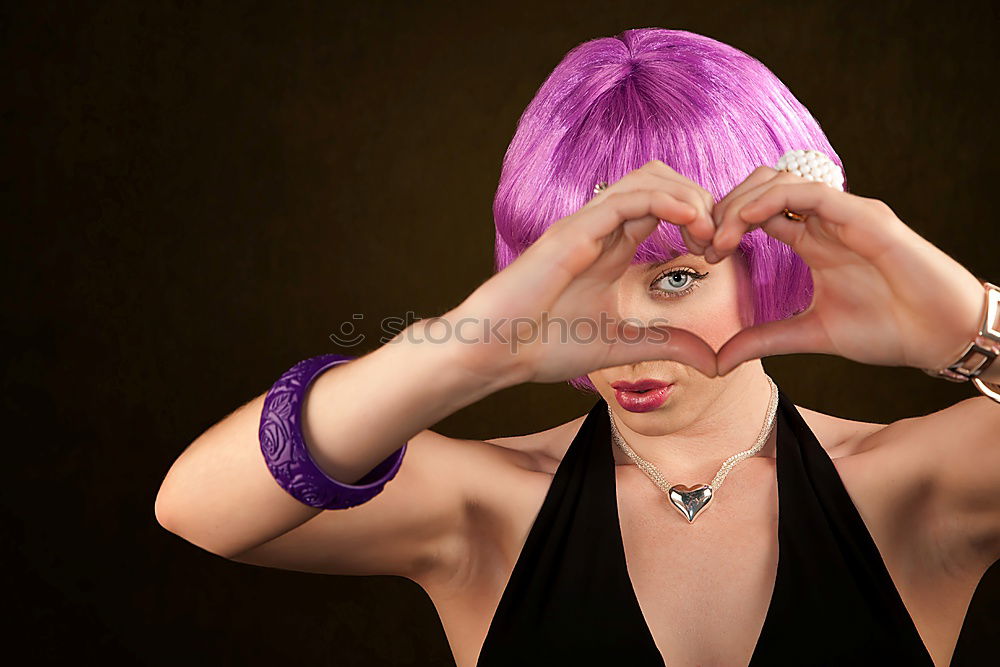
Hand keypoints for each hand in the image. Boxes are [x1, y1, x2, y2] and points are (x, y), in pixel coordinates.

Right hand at [443, 160, 720, 384]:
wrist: (495, 351)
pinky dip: (666, 200)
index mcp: (611, 248)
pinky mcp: (574, 231)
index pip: (665, 207)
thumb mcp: (622, 346)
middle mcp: (601, 228)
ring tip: (708, 231)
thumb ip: (666, 345)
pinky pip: (627, 198)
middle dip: (701, 201)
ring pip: (648, 179)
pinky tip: (690, 221)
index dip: (700, 220)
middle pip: (662, 181)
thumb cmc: (542, 346)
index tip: (718, 255)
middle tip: (719, 241)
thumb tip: (714, 361)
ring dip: (688, 196)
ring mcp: (587, 225)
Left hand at [706, 166, 986, 375]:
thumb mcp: (810, 334)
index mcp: (812, 239)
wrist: (941, 334)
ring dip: (742, 202)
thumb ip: (763, 340)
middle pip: (762, 187)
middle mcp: (825, 220)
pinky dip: (772, 199)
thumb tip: (718, 361)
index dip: (725, 225)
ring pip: (780, 180)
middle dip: (725, 208)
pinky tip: (746, 221)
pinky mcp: (864, 215)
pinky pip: (809, 191)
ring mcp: (844, 213)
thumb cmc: (888, 328)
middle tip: (706, 243)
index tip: (704, 254)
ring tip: (721, 237)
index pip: (758, 213)